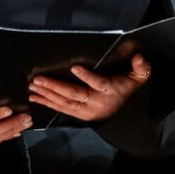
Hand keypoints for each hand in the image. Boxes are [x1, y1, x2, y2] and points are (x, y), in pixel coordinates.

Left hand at [28, 54, 152, 122]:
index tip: (75, 68)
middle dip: (55, 86)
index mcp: (110, 90)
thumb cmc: (128, 87)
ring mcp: (86, 110)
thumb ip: (141, 67)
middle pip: (74, 94)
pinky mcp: (79, 114)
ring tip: (33, 87)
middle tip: (38, 79)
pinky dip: (47, 103)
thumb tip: (139, 58)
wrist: (126, 115)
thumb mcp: (139, 77)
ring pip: (65, 102)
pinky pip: (61, 109)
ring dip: (47, 94)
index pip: (98, 83)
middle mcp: (96, 101)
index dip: (87, 77)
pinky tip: (35, 98)